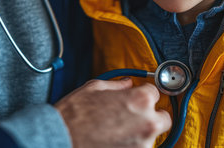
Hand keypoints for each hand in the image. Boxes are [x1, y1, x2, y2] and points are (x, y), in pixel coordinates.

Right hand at [55, 78, 170, 147]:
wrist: (59, 140)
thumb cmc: (73, 115)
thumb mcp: (94, 88)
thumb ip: (117, 85)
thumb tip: (127, 83)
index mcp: (140, 100)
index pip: (155, 92)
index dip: (144, 94)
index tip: (138, 98)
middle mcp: (147, 122)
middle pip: (163, 118)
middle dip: (151, 116)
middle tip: (134, 117)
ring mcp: (143, 145)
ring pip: (151, 137)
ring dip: (139, 134)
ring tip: (116, 132)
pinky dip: (130, 146)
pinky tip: (114, 142)